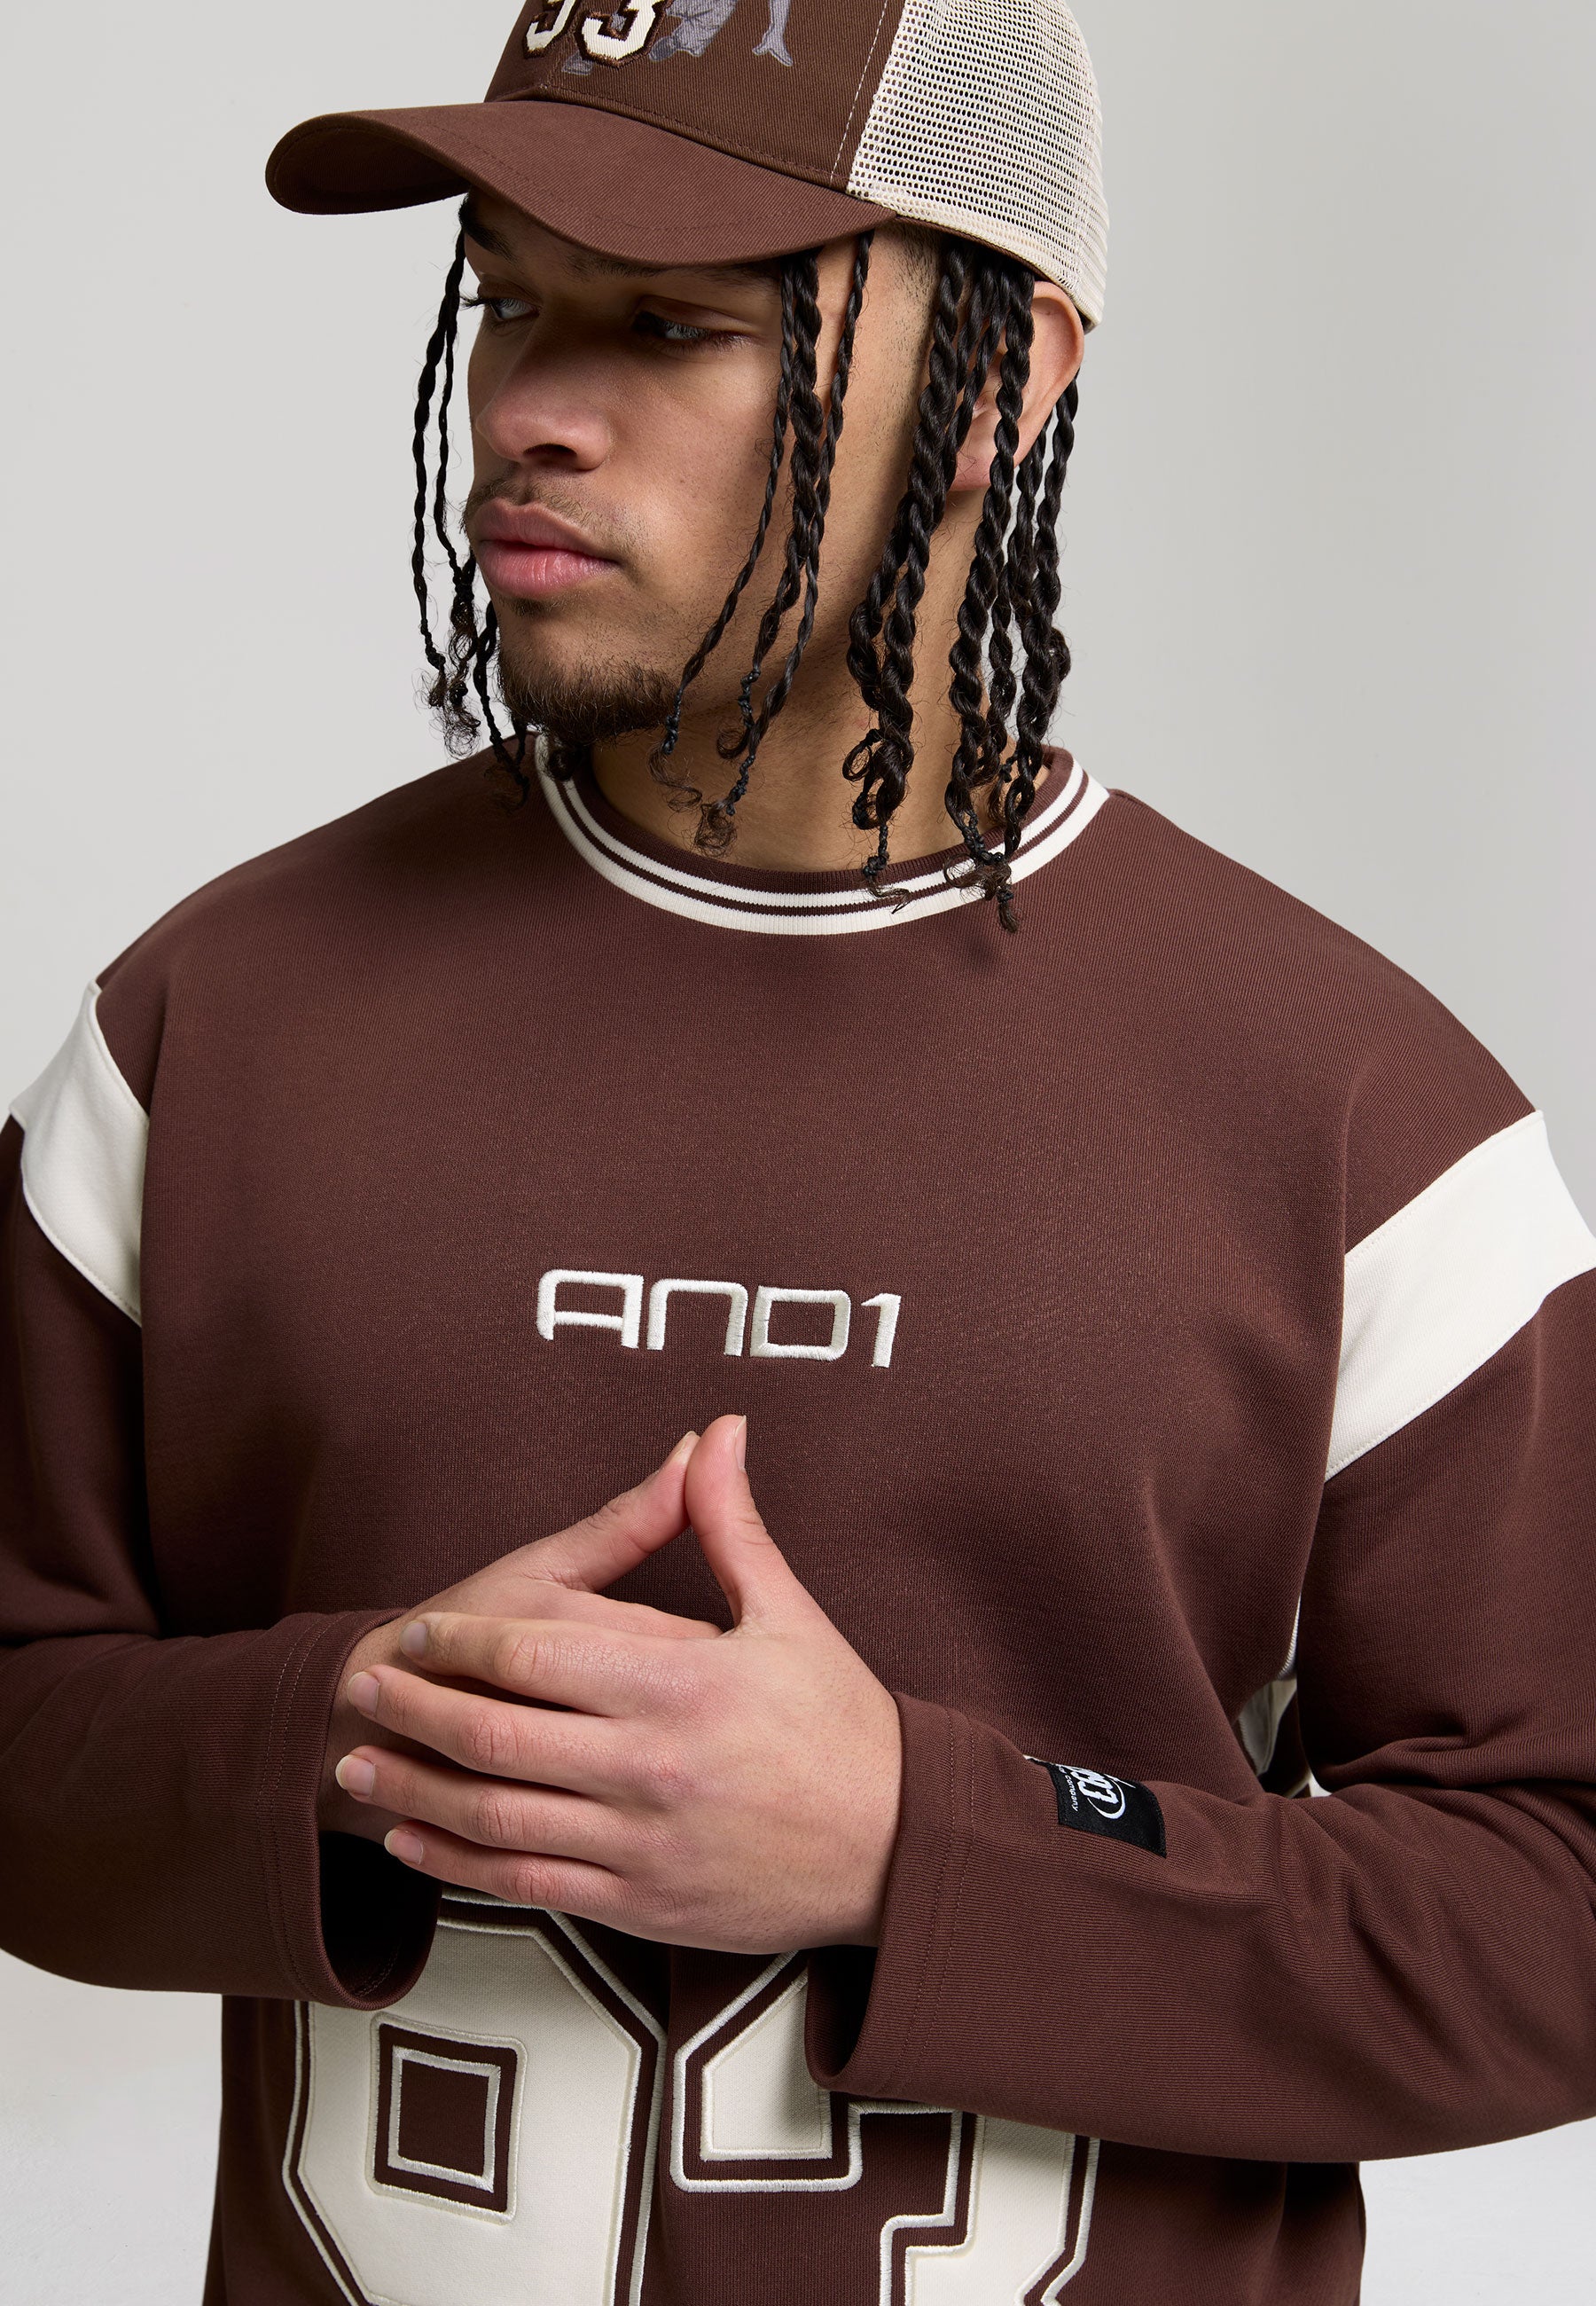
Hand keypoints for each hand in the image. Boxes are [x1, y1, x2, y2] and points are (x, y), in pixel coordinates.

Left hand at [333, 1415, 904, 1951]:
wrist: (899, 1851)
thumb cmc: (843, 1725)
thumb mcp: (789, 1614)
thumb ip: (728, 1523)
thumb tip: (717, 1430)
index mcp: (683, 1684)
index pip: (536, 1656)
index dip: (458, 1640)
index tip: (413, 1628)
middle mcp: (652, 1768)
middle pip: (496, 1736)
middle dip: (412, 1710)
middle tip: (358, 1686)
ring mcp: (641, 1845)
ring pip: (496, 1818)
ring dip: (413, 1793)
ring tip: (358, 1768)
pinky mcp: (640, 1906)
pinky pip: (526, 1886)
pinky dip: (458, 1866)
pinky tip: (415, 1844)